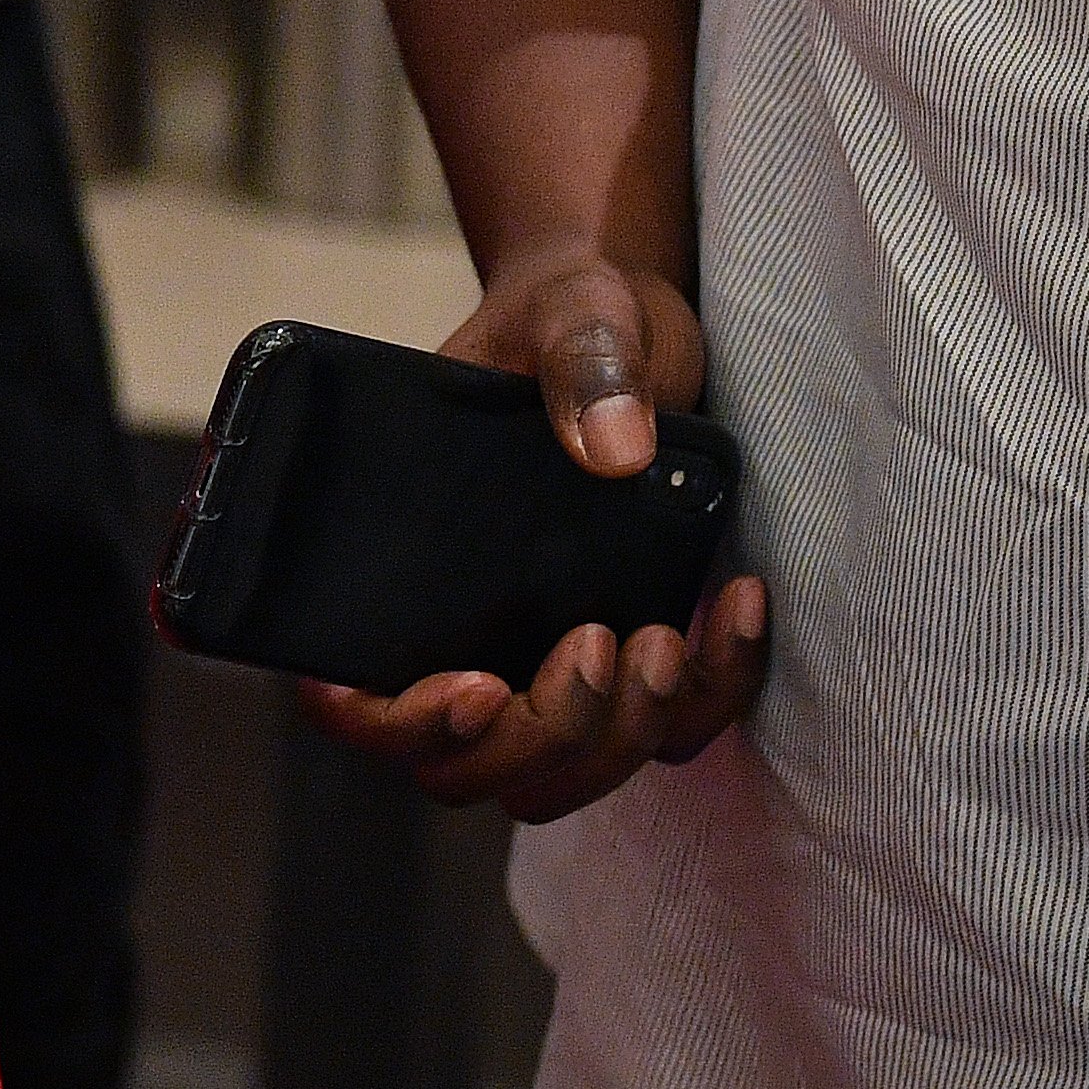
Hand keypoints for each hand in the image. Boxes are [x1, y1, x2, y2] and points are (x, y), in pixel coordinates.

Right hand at [302, 247, 768, 821]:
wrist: (630, 325)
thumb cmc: (567, 315)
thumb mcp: (571, 312)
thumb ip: (583, 360)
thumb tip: (613, 449)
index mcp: (391, 577)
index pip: (350, 705)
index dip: (398, 727)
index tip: (474, 686)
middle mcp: (456, 640)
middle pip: (464, 770)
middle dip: (542, 736)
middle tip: (603, 641)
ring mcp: (541, 661)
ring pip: (556, 777)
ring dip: (615, 739)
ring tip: (663, 639)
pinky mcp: (629, 660)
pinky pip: (667, 733)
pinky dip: (715, 692)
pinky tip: (737, 601)